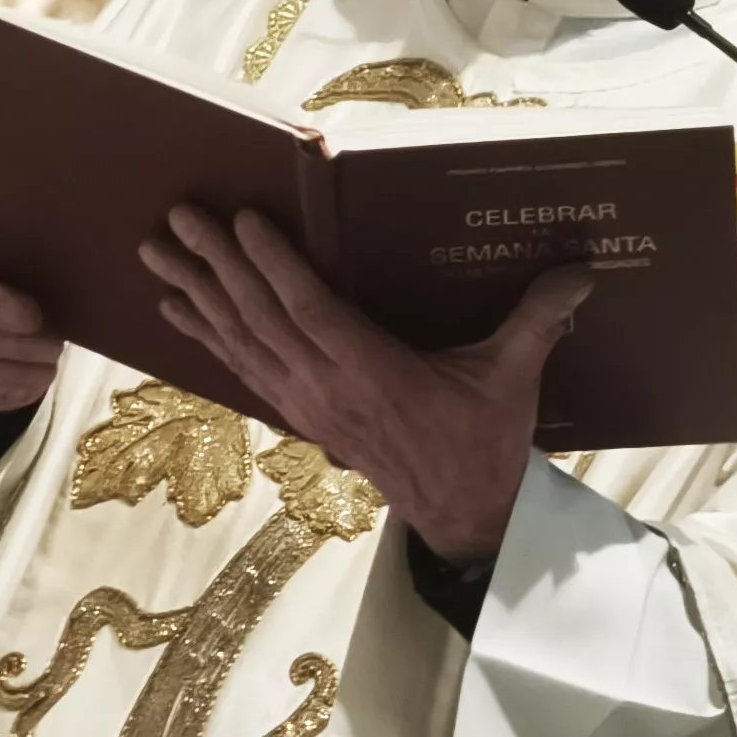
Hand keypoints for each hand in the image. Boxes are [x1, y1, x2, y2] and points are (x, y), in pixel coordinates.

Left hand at [141, 207, 591, 562]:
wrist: (463, 518)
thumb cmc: (486, 444)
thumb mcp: (514, 379)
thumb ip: (538, 319)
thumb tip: (581, 268)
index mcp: (374, 373)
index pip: (311, 310)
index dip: (273, 265)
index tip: (241, 220)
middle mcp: (328, 389)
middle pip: (259, 319)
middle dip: (215, 266)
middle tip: (176, 219)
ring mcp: (308, 406)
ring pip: (240, 342)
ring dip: (196, 295)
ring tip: (154, 255)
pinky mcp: (302, 417)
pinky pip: (244, 370)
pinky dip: (207, 337)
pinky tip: (179, 311)